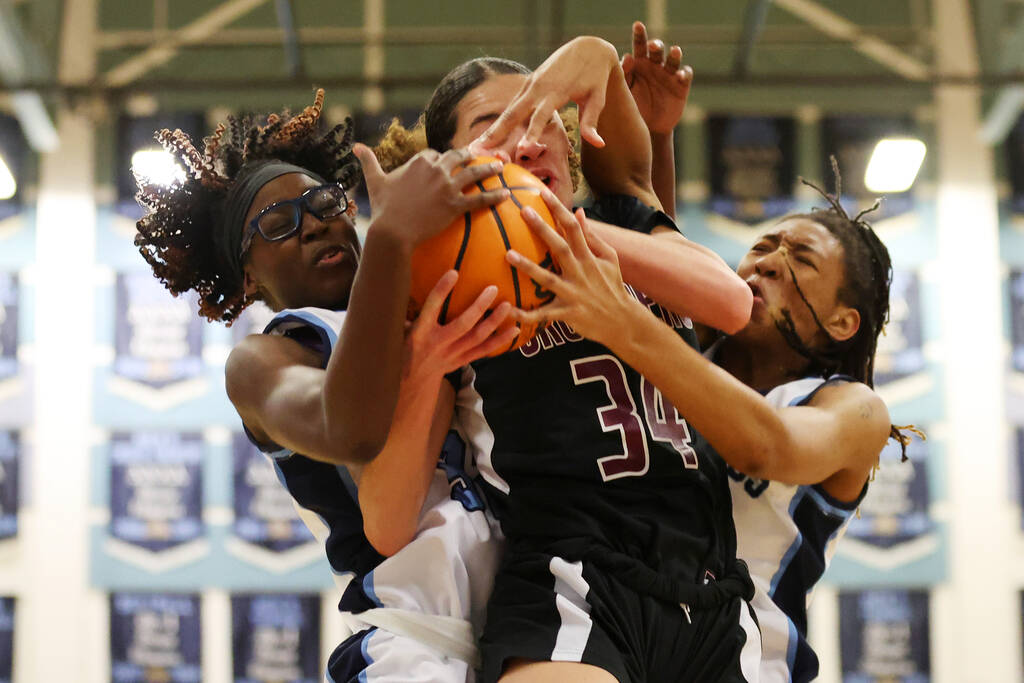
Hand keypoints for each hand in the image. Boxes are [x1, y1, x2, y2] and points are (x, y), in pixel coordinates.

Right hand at [354, 144, 508, 246]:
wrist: (393, 231)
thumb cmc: (383, 209)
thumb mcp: (375, 181)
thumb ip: (368, 162)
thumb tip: (355, 146)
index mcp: (419, 162)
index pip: (434, 154)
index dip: (439, 157)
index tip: (445, 160)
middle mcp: (436, 170)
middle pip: (457, 157)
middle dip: (469, 154)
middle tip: (480, 154)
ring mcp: (447, 186)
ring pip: (473, 173)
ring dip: (488, 169)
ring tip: (500, 166)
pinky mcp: (455, 204)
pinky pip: (479, 198)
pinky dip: (494, 196)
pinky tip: (506, 195)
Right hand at [404, 271, 518, 381]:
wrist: (410, 380)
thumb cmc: (406, 346)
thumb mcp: (401, 328)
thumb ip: (410, 309)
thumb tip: (415, 279)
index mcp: (420, 331)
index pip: (431, 307)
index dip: (442, 290)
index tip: (454, 272)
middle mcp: (437, 342)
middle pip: (462, 324)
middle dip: (479, 307)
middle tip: (493, 289)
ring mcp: (451, 354)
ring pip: (477, 337)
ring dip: (493, 321)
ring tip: (507, 306)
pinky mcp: (462, 361)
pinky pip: (484, 351)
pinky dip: (500, 341)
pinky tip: (515, 330)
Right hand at [475, 36, 618, 150]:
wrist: (588, 47)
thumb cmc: (595, 75)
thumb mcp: (597, 97)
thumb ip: (592, 121)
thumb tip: (598, 144)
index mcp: (556, 91)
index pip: (540, 116)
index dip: (532, 133)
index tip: (523, 149)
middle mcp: (538, 87)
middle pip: (513, 113)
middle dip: (497, 132)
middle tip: (481, 150)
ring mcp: (530, 85)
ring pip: (508, 110)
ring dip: (492, 128)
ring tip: (477, 146)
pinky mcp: (528, 84)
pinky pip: (512, 105)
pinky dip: (500, 121)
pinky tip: (489, 135)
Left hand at [505, 189, 641, 348]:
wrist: (622, 322)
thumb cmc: (612, 287)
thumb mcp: (609, 259)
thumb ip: (593, 237)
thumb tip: (578, 212)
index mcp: (589, 257)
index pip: (573, 227)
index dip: (559, 209)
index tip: (542, 192)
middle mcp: (581, 272)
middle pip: (560, 247)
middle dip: (542, 229)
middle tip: (524, 211)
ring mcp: (574, 293)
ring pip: (548, 279)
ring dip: (528, 267)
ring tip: (508, 254)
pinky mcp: (568, 313)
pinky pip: (543, 315)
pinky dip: (526, 315)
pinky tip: (508, 310)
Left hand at [621, 21, 692, 134]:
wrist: (647, 128)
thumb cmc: (633, 106)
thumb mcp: (626, 90)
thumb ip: (625, 74)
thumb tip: (627, 56)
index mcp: (640, 63)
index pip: (640, 46)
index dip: (640, 35)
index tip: (638, 25)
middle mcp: (655, 65)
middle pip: (657, 50)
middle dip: (656, 45)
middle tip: (653, 45)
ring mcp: (669, 74)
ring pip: (673, 60)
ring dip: (674, 55)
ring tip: (675, 51)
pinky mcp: (681, 85)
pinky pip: (685, 76)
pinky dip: (684, 74)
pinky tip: (680, 75)